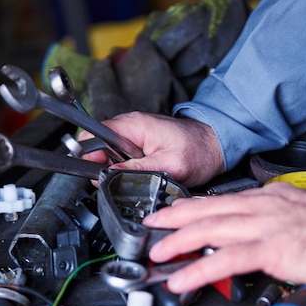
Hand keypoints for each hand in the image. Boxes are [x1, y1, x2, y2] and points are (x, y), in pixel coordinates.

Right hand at [78, 111, 223, 186]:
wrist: (216, 145)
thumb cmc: (199, 150)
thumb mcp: (170, 165)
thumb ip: (138, 170)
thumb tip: (111, 176)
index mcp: (134, 126)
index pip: (94, 135)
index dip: (89, 155)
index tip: (94, 171)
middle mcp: (131, 127)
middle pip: (98, 146)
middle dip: (103, 166)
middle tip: (119, 179)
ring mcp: (135, 135)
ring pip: (110, 154)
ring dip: (117, 169)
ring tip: (136, 176)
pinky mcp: (140, 144)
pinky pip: (123, 157)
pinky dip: (127, 168)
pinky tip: (140, 173)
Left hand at [143, 182, 305, 292]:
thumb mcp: (297, 215)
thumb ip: (271, 221)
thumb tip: (253, 233)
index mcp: (268, 198)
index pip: (221, 201)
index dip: (191, 207)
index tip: (172, 212)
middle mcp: (262, 207)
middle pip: (207, 210)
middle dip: (174, 219)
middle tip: (152, 227)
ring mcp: (264, 227)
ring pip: (209, 230)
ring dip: (177, 243)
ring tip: (158, 253)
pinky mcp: (270, 250)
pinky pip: (225, 260)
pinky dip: (198, 270)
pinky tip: (181, 279)